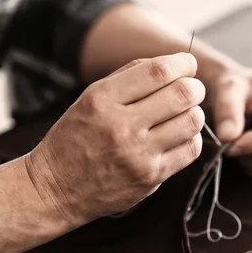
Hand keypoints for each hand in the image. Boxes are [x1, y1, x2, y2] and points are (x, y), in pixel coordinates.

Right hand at [25, 53, 204, 224]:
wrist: (56, 189)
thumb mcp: (90, 98)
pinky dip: (192, 138)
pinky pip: (190, 150)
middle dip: (195, 87)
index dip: (182, 63)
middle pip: (181, 94)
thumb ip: (129, 77)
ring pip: (191, 122)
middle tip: (194, 89)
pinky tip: (182, 135)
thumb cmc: (77, 136)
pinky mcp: (149, 178)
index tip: (188, 64)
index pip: (158, 71)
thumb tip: (175, 64)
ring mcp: (137, 155)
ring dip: (195, 112)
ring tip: (186, 113)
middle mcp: (120, 126)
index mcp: (102, 99)